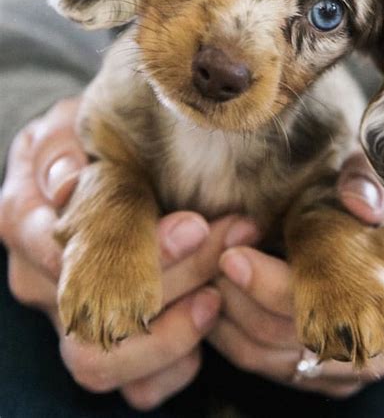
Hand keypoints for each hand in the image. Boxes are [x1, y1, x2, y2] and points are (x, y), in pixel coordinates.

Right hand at [0, 99, 258, 409]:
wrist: (80, 172)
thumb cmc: (76, 147)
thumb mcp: (63, 128)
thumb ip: (60, 149)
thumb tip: (67, 181)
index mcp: (23, 220)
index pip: (69, 250)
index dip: (135, 247)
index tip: (195, 225)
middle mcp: (37, 280)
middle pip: (90, 312)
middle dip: (170, 282)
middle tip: (229, 242)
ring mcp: (68, 319)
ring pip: (105, 360)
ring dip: (172, 332)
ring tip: (218, 293)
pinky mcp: (103, 347)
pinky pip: (133, 386)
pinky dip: (174, 367)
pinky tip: (206, 323)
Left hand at [208, 152, 383, 397]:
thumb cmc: (381, 200)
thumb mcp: (379, 174)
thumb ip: (367, 180)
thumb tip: (358, 200)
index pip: (329, 296)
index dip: (272, 283)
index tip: (231, 256)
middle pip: (299, 335)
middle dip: (244, 300)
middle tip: (212, 266)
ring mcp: (362, 360)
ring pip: (283, 361)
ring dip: (237, 323)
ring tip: (211, 282)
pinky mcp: (339, 375)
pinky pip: (281, 371)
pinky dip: (243, 343)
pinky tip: (222, 309)